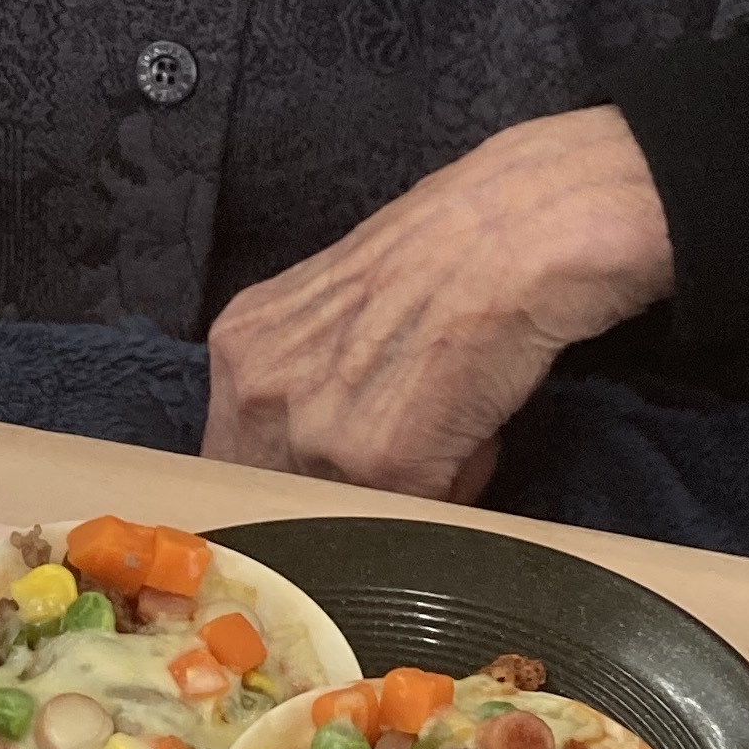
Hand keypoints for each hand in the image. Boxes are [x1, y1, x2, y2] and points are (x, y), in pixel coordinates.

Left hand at [203, 110, 674, 501]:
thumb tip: (314, 462)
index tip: (319, 485)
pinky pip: (407, 514)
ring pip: (338, 511)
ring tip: (443, 431)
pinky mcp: (378, 463)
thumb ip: (306, 379)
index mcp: (240, 344)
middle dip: (328, 499)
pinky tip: (474, 429)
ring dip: (394, 495)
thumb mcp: (334, 311)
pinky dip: (449, 485)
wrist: (518, 234)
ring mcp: (312, 427)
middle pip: (267, 493)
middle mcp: (257, 385)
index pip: (229, 453)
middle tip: (397, 468)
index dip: (278, 476)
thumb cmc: (445, 257)